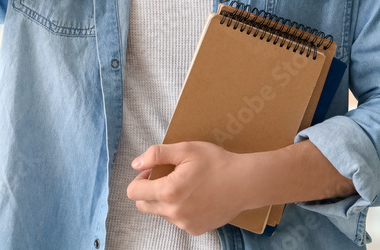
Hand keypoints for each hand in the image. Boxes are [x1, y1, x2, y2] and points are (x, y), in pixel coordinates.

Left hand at [126, 142, 252, 235]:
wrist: (245, 182)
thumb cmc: (216, 162)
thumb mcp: (186, 149)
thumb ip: (156, 154)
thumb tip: (136, 163)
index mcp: (168, 191)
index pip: (134, 193)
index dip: (139, 179)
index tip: (151, 171)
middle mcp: (174, 212)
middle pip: (143, 205)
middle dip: (149, 191)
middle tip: (166, 176)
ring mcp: (184, 223)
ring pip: (161, 212)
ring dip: (165, 200)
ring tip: (186, 186)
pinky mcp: (195, 229)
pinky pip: (177, 221)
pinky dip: (180, 209)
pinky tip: (196, 197)